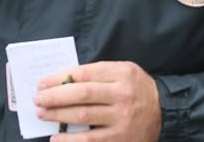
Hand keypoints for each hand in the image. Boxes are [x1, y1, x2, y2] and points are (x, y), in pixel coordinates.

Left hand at [34, 61, 161, 141]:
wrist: (165, 110)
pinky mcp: (120, 138)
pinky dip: (70, 140)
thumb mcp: (124, 70)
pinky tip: (56, 139)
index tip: (42, 83)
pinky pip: (90, 140)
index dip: (59, 78)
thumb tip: (64, 80)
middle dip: (55, 97)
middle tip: (38, 99)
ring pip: (83, 116)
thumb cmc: (137, 88)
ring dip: (58, 116)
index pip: (83, 74)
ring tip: (42, 114)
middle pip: (81, 94)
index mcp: (121, 73)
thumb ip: (98, 73)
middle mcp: (122, 95)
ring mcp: (122, 118)